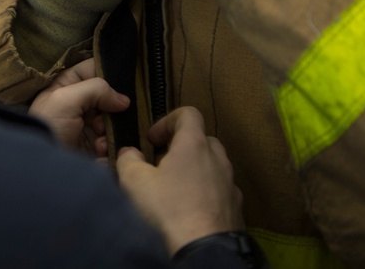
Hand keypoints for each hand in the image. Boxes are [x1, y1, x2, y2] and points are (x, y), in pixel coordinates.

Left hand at [28, 58, 128, 155]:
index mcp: (68, 85)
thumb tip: (124, 100)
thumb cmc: (48, 127)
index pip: (95, 69)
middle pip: (109, 97)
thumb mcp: (66, 99)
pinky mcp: (93, 147)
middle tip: (104, 119)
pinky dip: (109, 146)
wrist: (41, 168)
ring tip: (99, 140)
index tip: (127, 82)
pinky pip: (112, 141)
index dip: (110, 73)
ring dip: (110, 129)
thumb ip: (96, 89)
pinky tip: (99, 151)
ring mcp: (87, 125)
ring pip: (114, 121)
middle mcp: (79, 103)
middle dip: (113, 107)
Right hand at [117, 107, 244, 254]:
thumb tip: (129, 153)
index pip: (188, 113)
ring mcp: (230, 184)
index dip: (167, 121)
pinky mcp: (236, 208)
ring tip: (174, 190)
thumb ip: (128, 159)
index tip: (152, 139)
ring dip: (194, 171)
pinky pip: (220, 191)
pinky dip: (206, 193)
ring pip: (212, 166)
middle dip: (181, 147)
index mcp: (194, 144)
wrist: (202, 251)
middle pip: (202, 139)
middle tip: (161, 164)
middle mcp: (218, 159)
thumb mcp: (134, 181)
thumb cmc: (168, 210)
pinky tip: (190, 211)